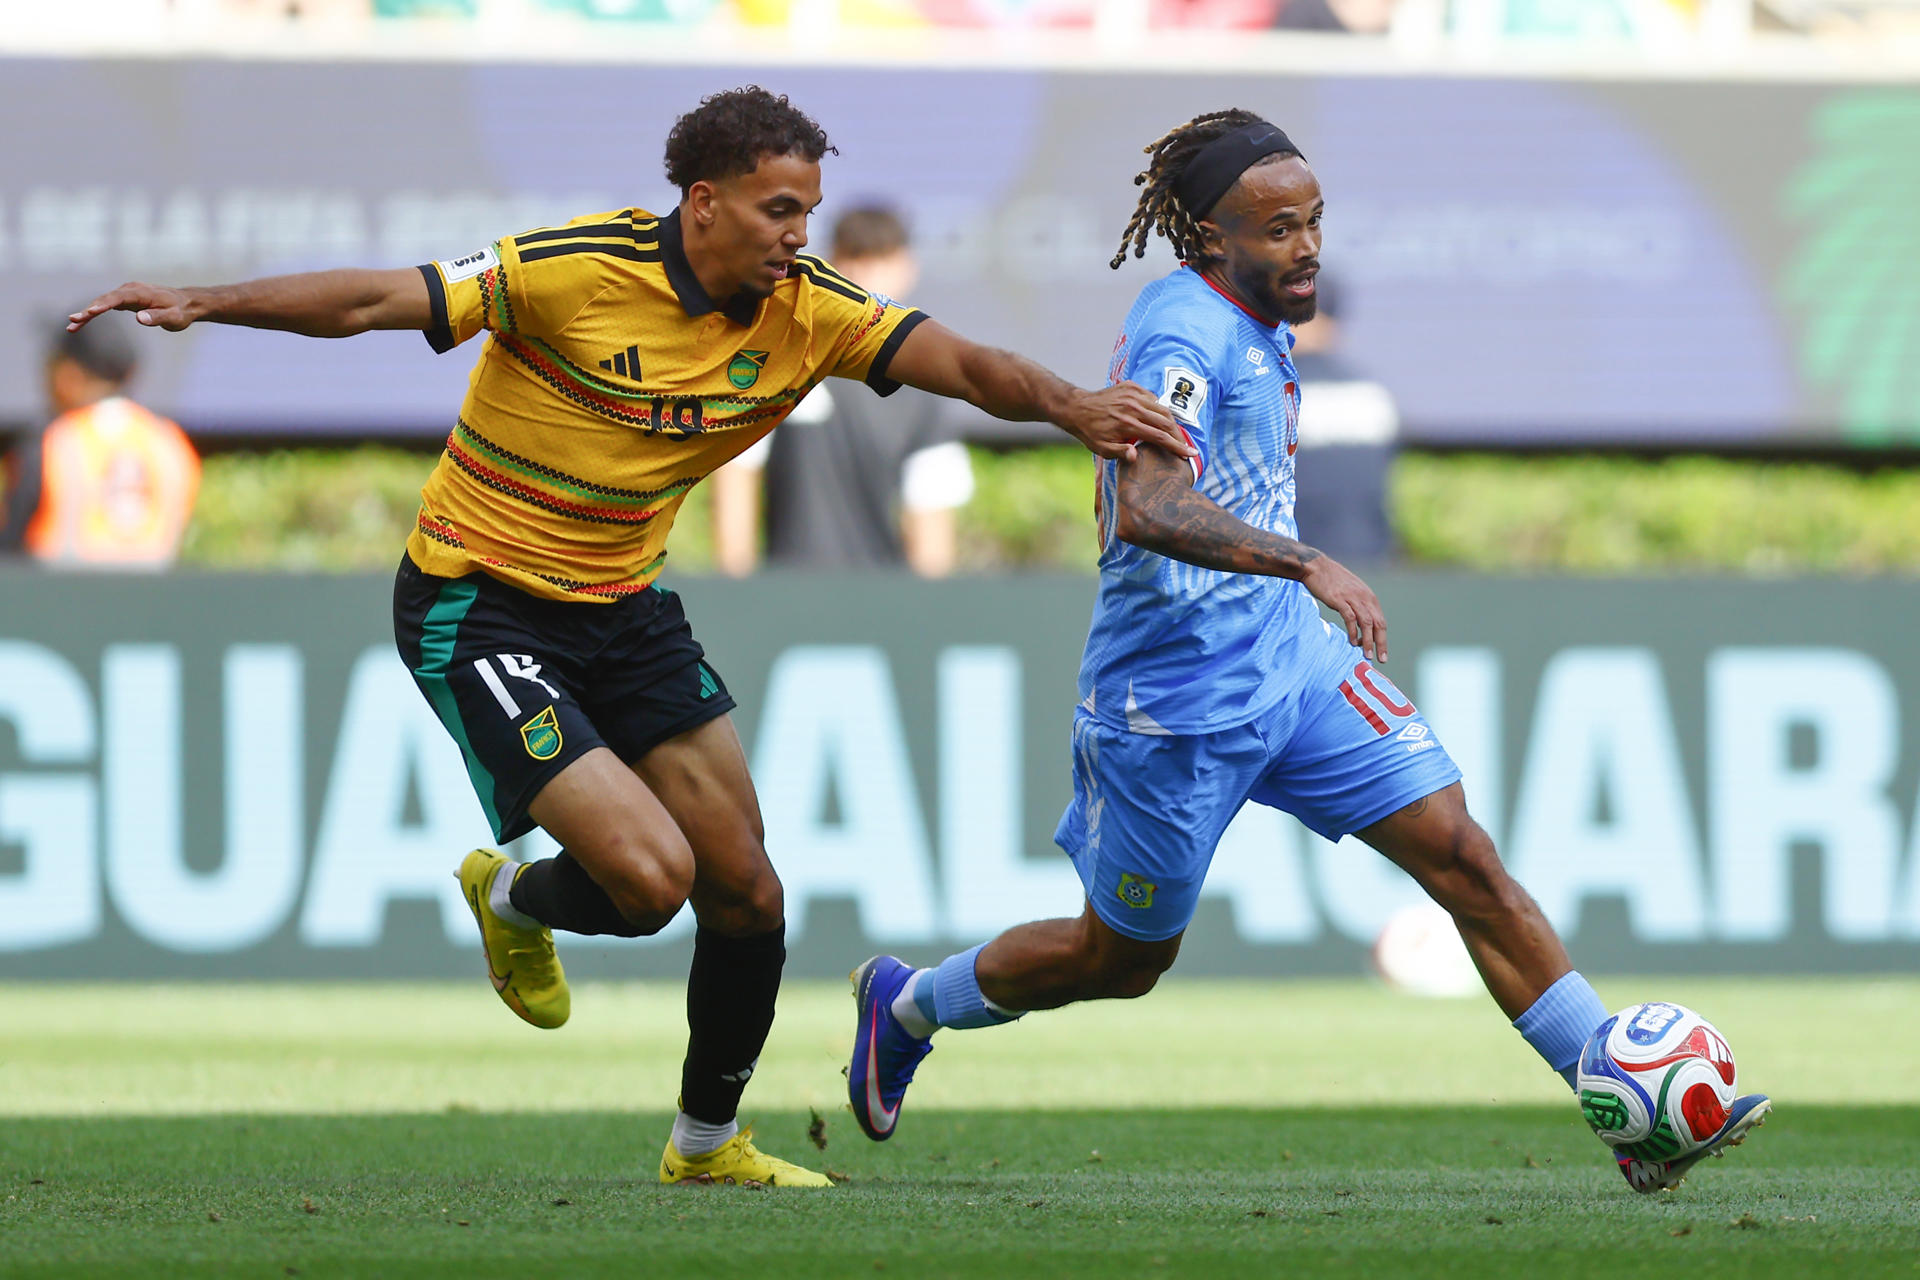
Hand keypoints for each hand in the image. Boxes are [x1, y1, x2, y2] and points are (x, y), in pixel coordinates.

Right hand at [68, 282, 196, 332]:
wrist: (185, 304)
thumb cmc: (180, 312)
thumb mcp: (173, 318)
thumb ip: (157, 318)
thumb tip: (139, 318)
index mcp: (141, 293)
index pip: (118, 298)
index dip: (103, 304)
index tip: (90, 312)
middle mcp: (130, 290)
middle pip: (105, 299)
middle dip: (89, 310)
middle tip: (74, 321)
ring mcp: (126, 293)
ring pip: (102, 302)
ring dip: (86, 313)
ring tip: (72, 326)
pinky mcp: (124, 300)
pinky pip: (105, 305)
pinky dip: (93, 313)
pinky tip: (80, 323)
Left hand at [1060, 382, 1196, 462]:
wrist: (1077, 408)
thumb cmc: (1090, 432)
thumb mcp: (1102, 449)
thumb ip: (1120, 453)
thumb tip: (1135, 456)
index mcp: (1129, 425)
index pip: (1160, 437)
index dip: (1177, 447)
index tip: (1190, 454)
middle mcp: (1133, 408)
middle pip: (1166, 422)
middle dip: (1178, 435)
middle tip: (1185, 445)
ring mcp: (1133, 395)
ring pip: (1162, 408)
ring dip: (1170, 421)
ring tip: (1174, 433)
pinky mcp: (1131, 386)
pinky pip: (1152, 397)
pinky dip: (1157, 407)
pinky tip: (1157, 417)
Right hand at [1301, 556, 1387, 662]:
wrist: (1316, 566)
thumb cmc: (1331, 580)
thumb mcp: (1351, 591)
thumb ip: (1358, 605)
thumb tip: (1361, 623)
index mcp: (1369, 597)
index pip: (1380, 621)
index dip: (1382, 638)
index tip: (1382, 652)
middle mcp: (1364, 597)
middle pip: (1378, 623)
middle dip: (1380, 642)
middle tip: (1381, 659)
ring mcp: (1352, 598)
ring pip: (1366, 622)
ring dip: (1368, 640)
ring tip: (1367, 654)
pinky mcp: (1340, 599)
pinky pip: (1350, 618)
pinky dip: (1354, 631)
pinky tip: (1352, 641)